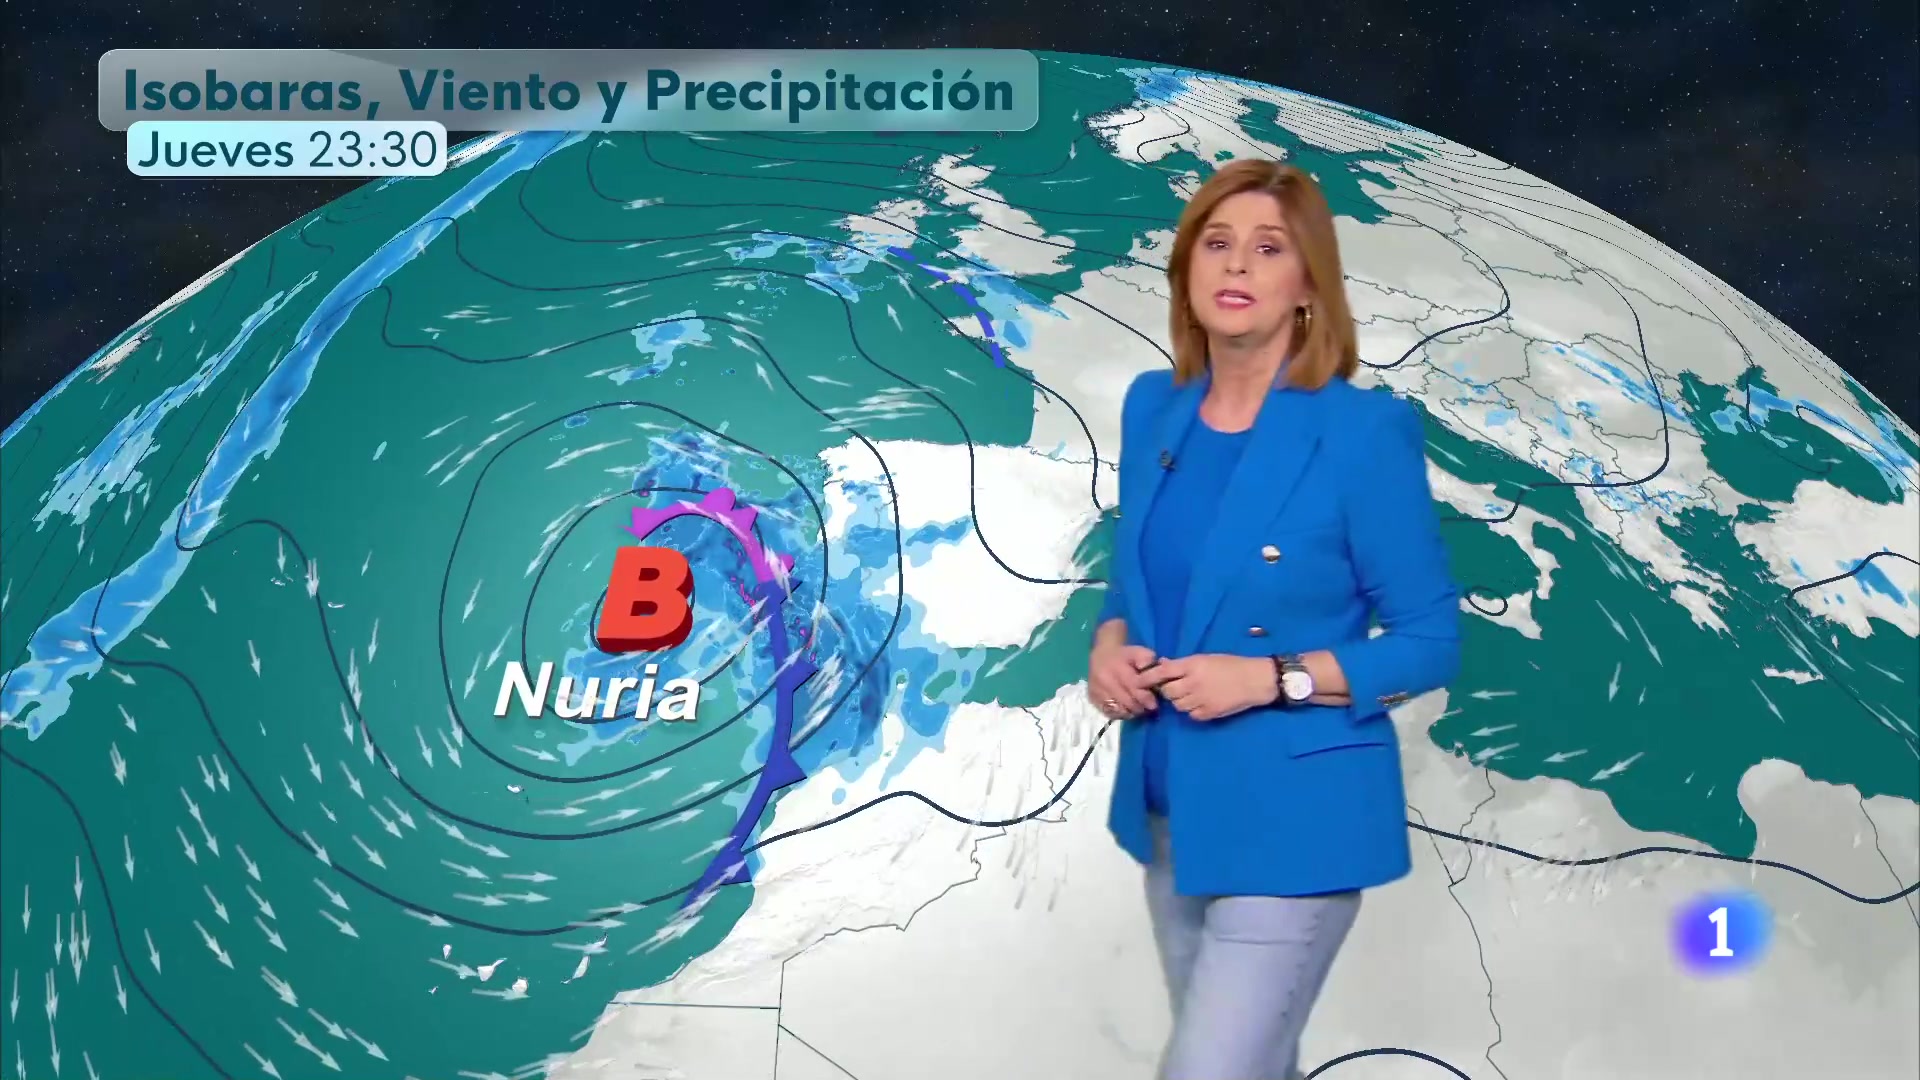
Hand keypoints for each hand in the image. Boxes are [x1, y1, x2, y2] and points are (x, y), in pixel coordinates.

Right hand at [1088, 642, 1158, 718]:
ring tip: (1139, 708)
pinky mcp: (1092, 698)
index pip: (1133, 687)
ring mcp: (1097, 690)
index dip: (1145, 697)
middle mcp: (1104, 680)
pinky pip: (1109, 712)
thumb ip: (1148, 661)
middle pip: (1126, 701)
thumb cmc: (1124, 655)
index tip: (1154, 703)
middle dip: (1140, 707)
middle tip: (1149, 708)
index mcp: (1116, 667)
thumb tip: (1155, 674)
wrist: (1101, 654)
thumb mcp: (1138, 652)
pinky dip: (1121, 714)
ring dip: (1131, 712)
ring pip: (1118, 709)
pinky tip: (1127, 709)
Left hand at [1142, 654, 1277, 721]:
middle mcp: (1193, 682)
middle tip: (1174, 688)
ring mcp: (1201, 699)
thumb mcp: (1206, 658)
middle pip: (1168, 692)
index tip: (1138, 681)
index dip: (1148, 678)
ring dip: (1180, 701)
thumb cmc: (1231, 664)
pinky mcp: (1208, 713)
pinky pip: (1191, 715)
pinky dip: (1192, 710)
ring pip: (1177, 705)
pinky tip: (1201, 703)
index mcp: (1193, 665)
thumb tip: (1162, 664)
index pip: (1163, 672)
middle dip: (1167, 690)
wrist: (1254, 680)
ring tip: (1191, 695)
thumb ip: (1183, 664)